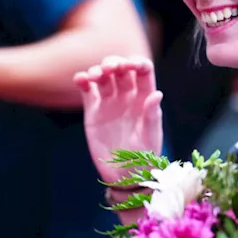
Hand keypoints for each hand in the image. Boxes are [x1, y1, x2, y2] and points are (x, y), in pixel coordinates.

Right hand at [74, 56, 162, 184]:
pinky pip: (87, 91)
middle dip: (114, 63)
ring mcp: (109, 102)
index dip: (137, 63)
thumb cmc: (143, 157)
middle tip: (110, 68)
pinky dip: (82, 81)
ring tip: (94, 76)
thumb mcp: (151, 137)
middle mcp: (127, 96)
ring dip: (97, 70)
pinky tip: (80, 79)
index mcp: (144, 98)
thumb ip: (152, 115)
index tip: (130, 64)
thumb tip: (157, 94)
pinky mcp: (93, 111)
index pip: (143, 72)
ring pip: (103, 77)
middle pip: (120, 69)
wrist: (124, 175)